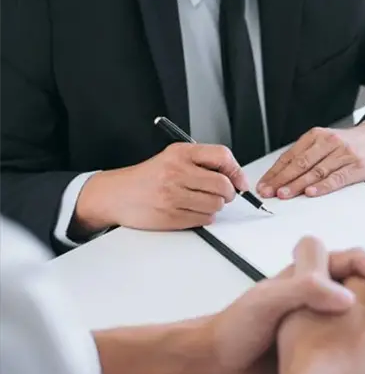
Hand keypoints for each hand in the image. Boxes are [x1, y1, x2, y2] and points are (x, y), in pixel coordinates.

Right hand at [73, 143, 248, 233]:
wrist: (115, 195)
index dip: (236, 171)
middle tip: (223, 194)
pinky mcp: (171, 216)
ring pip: (216, 204)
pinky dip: (204, 217)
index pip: (222, 156)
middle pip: (223, 185)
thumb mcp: (172, 158)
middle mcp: (176, 172)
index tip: (239, 181)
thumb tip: (234, 177)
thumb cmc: (147, 178)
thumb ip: (201, 162)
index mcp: (180, 153)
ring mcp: (173, 195)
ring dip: (215, 206)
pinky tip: (192, 210)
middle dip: (228, 193)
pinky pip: (204, 219)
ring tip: (202, 201)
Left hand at [199, 237, 364, 373]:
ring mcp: (322, 319)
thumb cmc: (235, 327)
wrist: (217, 362)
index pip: (358, 263)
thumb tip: (347, 296)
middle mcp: (320, 292)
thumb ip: (306, 290)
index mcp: (312, 274)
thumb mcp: (270, 301)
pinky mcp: (319, 345)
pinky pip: (353, 348)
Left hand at [256, 122, 364, 199]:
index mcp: (317, 136)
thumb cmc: (350, 144)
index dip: (275, 171)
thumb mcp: (326, 142)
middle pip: (301, 163)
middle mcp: (329, 142)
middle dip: (282, 179)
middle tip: (269, 192)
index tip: (264, 184)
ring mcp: (344, 154)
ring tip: (284, 194)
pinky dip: (323, 186)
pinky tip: (311, 193)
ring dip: (298, 185)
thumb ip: (307, 155)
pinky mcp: (357, 166)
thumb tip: (281, 176)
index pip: (291, 155)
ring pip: (316, 171)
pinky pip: (337, 177)